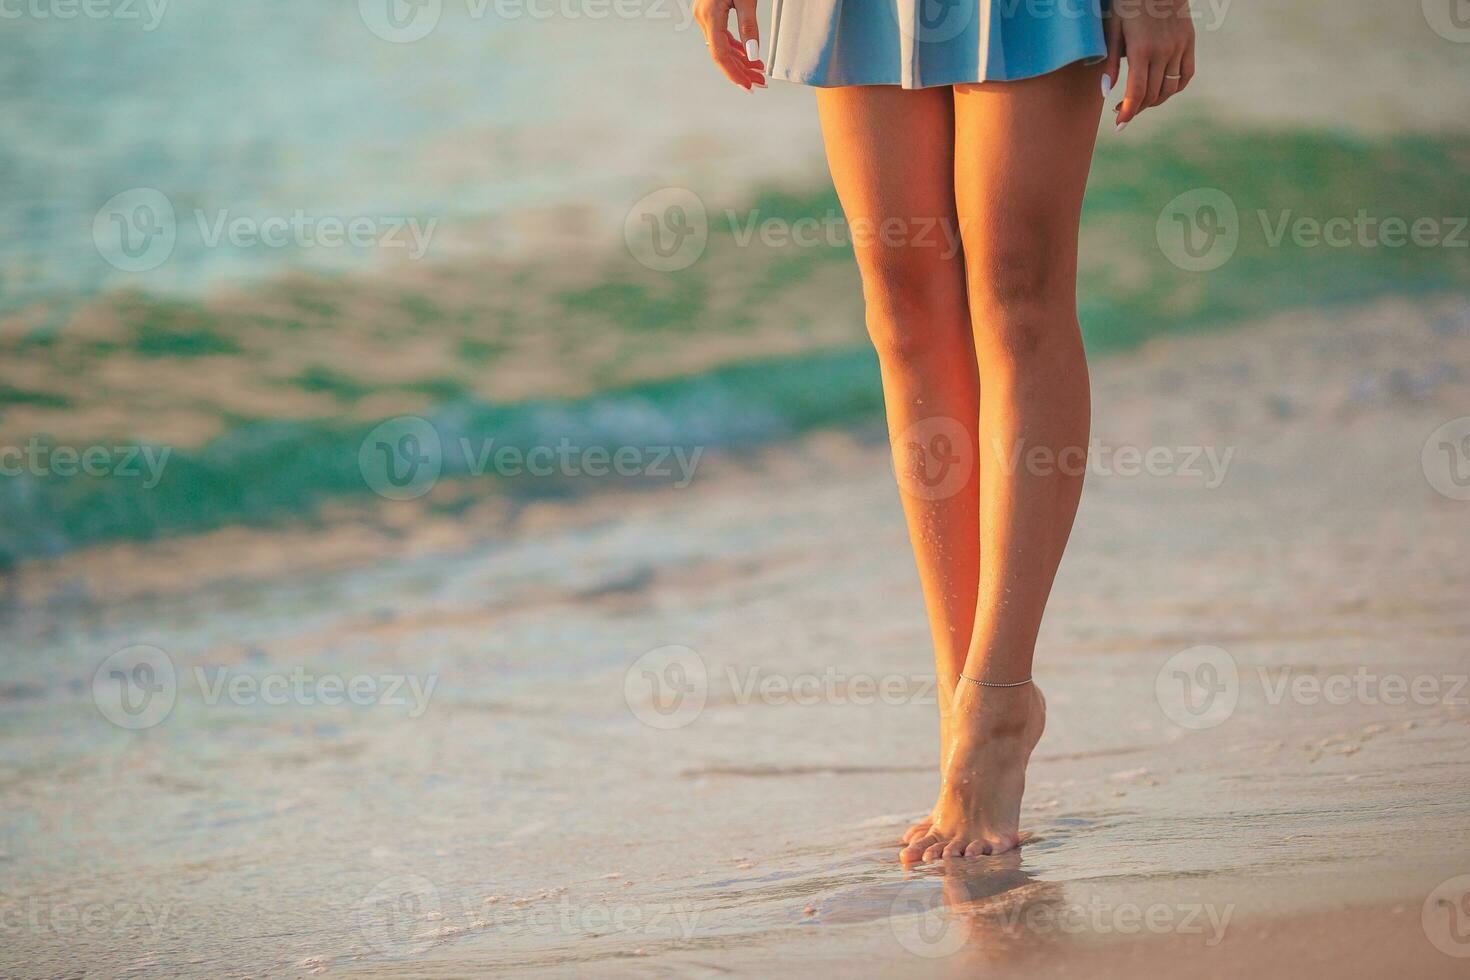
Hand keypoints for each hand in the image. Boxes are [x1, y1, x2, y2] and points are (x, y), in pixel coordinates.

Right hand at [694, 0, 765, 90]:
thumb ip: (748, 25)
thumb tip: (752, 53)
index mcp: (710, 15)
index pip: (720, 54)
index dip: (734, 73)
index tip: (747, 85)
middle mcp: (704, 17)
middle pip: (722, 54)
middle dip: (741, 71)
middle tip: (758, 82)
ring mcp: (705, 15)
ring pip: (722, 47)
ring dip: (740, 61)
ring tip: (756, 71)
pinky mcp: (710, 12)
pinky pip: (721, 36)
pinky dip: (735, 48)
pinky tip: (746, 55)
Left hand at [1104, 0, 1194, 129]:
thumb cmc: (1128, 3)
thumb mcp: (1112, 28)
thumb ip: (1110, 62)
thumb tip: (1105, 92)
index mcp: (1141, 49)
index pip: (1136, 92)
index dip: (1128, 112)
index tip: (1119, 126)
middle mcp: (1163, 51)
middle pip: (1153, 94)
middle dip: (1136, 108)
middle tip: (1122, 111)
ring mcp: (1179, 47)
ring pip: (1170, 88)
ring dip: (1154, 101)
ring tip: (1140, 103)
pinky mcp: (1189, 42)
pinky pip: (1186, 75)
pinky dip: (1174, 88)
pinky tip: (1162, 91)